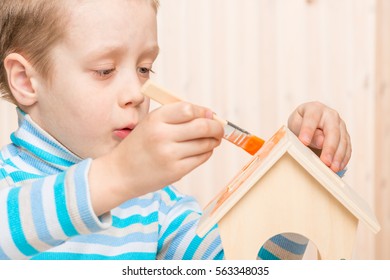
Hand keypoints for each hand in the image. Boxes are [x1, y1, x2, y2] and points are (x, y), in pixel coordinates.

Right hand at [90, 102, 223, 214]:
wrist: (120, 173)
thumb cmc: (139, 145)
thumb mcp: (150, 123)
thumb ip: (176, 117)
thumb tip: (210, 115)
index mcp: (155, 119)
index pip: (189, 109)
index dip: (204, 112)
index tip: (210, 115)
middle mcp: (162, 136)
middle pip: (202, 126)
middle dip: (217, 127)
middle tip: (219, 129)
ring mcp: (169, 155)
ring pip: (205, 143)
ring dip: (213, 141)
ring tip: (211, 140)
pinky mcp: (175, 171)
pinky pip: (201, 158)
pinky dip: (206, 153)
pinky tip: (201, 151)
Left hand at [287, 102, 350, 171]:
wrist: (306, 123)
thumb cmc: (298, 124)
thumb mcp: (296, 125)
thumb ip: (304, 130)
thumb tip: (321, 141)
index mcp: (315, 109)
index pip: (312, 118)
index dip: (308, 130)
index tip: (303, 142)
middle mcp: (331, 115)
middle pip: (333, 131)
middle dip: (330, 148)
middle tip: (325, 162)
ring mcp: (340, 125)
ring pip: (343, 140)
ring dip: (339, 156)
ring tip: (333, 169)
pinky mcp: (345, 135)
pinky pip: (348, 147)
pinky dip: (344, 159)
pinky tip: (339, 167)